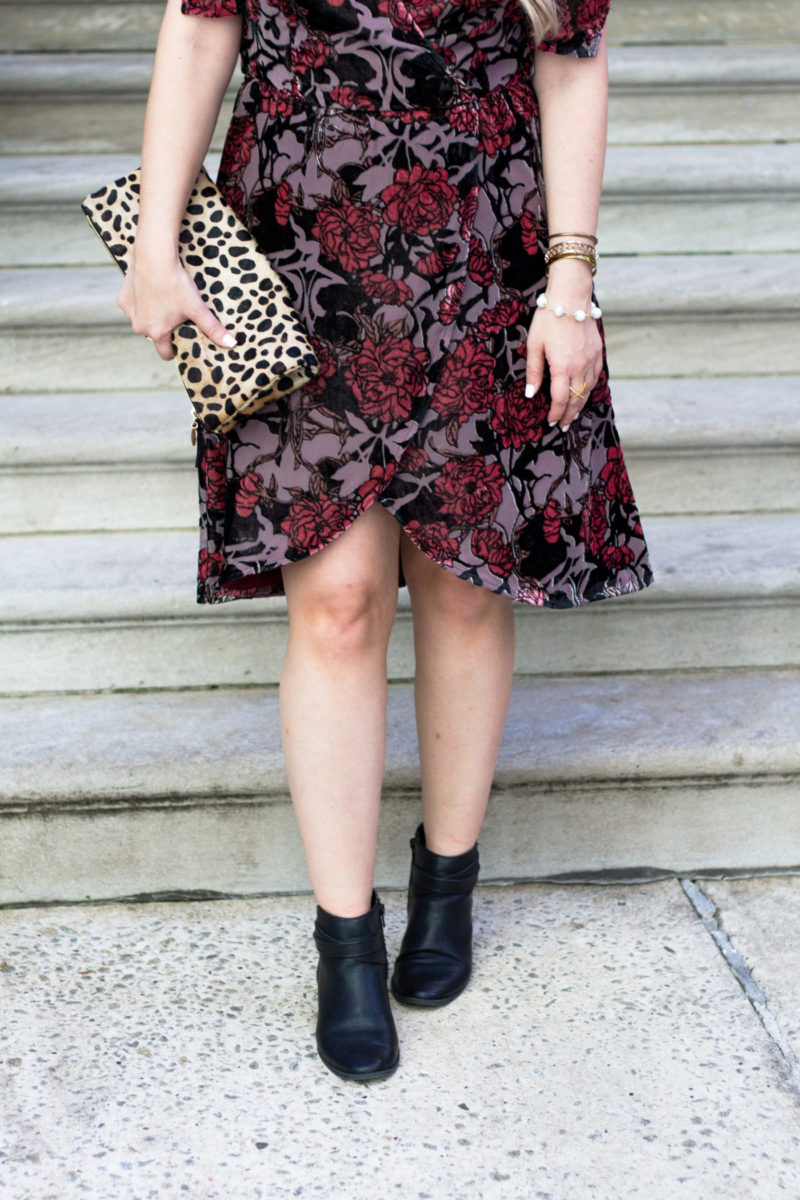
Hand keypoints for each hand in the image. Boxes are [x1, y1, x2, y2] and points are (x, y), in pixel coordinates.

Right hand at [117, 251, 237, 361]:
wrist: (154, 257)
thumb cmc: (176, 284)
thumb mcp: (197, 308)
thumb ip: (212, 328)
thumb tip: (232, 344)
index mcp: (157, 332)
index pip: (165, 353)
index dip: (174, 349)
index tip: (181, 340)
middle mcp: (140, 327)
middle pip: (154, 335)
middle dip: (163, 328)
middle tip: (175, 313)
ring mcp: (129, 313)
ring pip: (143, 320)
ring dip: (151, 315)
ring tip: (163, 299)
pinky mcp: (122, 299)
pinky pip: (133, 305)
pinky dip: (141, 301)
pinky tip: (150, 290)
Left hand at [524, 262, 602, 429]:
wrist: (571, 297)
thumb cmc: (549, 319)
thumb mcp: (534, 344)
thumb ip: (533, 371)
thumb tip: (531, 394)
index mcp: (562, 367)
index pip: (560, 400)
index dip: (556, 414)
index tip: (551, 422)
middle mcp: (580, 367)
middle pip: (576, 399)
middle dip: (569, 415)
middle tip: (563, 426)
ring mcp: (591, 360)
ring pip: (588, 390)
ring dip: (580, 405)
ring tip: (573, 415)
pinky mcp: (598, 352)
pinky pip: (595, 377)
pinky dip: (590, 390)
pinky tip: (584, 394)